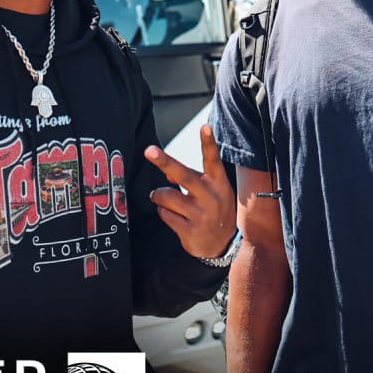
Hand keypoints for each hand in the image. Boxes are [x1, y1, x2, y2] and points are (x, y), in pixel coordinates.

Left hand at [145, 125, 236, 258]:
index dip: (208, 142)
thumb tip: (168, 174)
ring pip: (166, 196)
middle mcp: (210, 197)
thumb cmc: (214, 210)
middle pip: (183, 175)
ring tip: (160, 198)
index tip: (205, 126)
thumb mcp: (211, 192)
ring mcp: (200, 215)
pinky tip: (171, 215)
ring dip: (158, 195)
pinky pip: (164, 214)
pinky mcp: (189, 230)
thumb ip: (192, 179)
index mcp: (218, 183)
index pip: (213, 159)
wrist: (223, 245)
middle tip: (149, 150)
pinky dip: (162, 211)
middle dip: (164, 162)